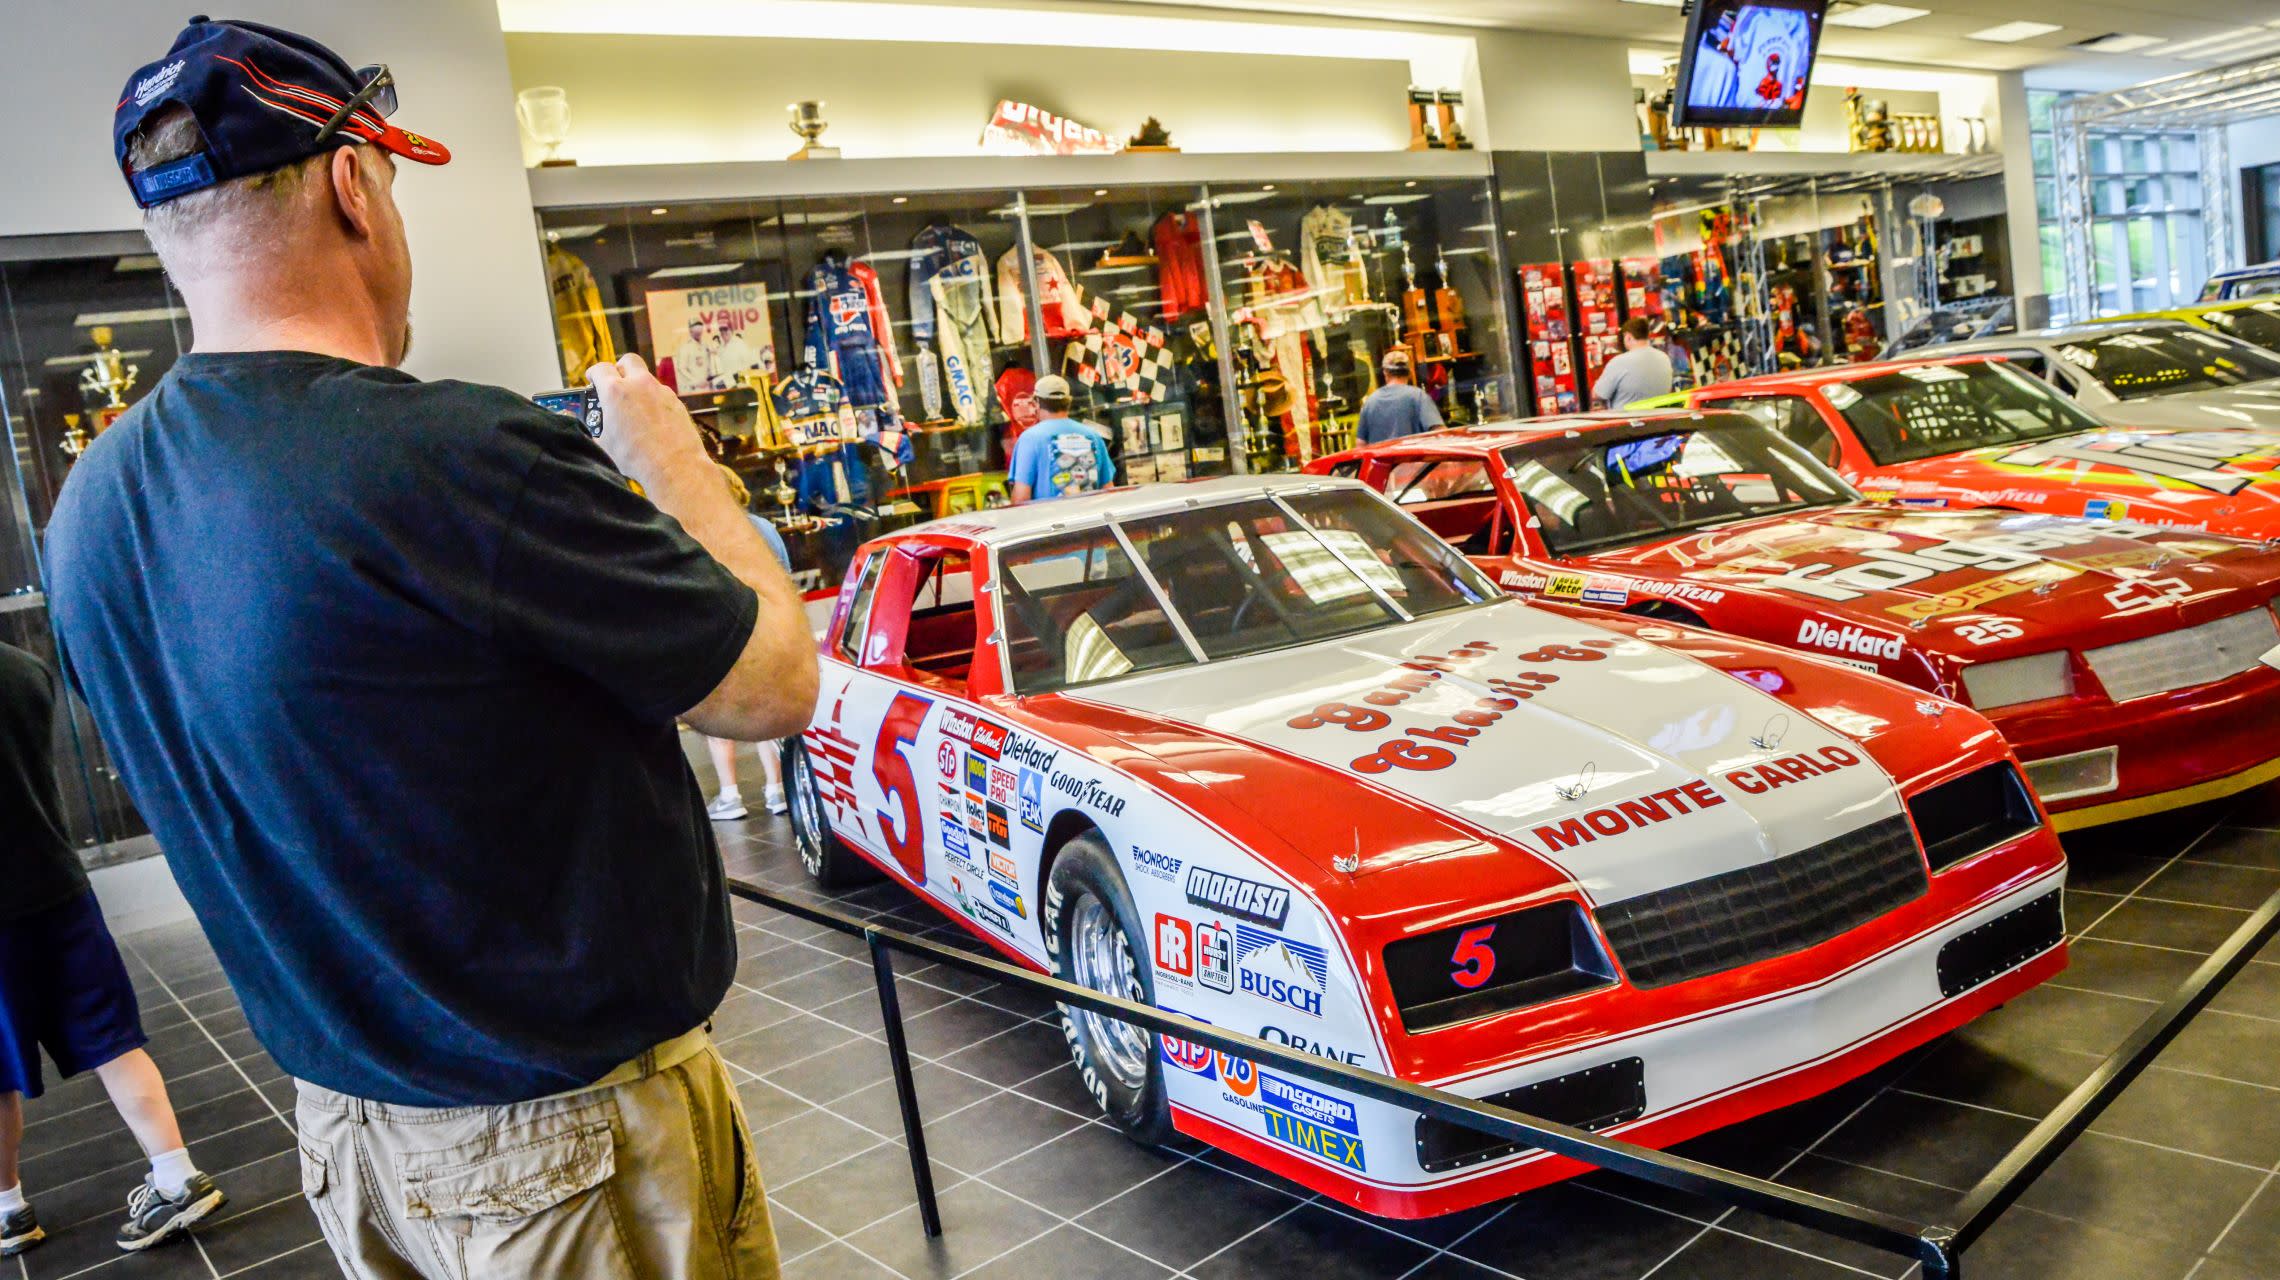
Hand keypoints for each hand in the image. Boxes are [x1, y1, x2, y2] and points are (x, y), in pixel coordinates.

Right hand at [586, 354, 704, 481]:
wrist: (674, 465)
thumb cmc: (638, 457)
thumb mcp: (606, 443)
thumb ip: (599, 428)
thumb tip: (597, 429)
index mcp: (616, 391)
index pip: (601, 369)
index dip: (594, 373)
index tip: (593, 378)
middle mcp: (640, 385)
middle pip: (628, 361)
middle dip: (620, 368)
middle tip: (616, 382)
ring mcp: (661, 391)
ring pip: (647, 378)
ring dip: (639, 387)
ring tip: (635, 407)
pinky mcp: (677, 402)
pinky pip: (662, 395)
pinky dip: (655, 401)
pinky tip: (653, 419)